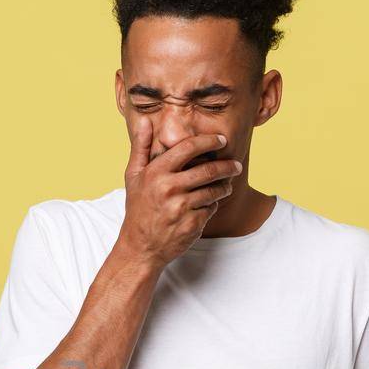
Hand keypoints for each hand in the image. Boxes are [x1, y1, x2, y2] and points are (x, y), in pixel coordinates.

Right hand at [116, 115, 241, 265]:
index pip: (188, 148)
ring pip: (213, 190)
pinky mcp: (192, 224)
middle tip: (236, 165)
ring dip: (224, 186)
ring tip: (226, 185)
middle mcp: (169, 188)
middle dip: (227, 166)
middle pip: (208, 170)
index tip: (221, 140)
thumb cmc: (138, 208)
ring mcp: (181, 207)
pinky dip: (213, 205)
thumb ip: (141, 147)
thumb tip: (145, 120)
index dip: (208, 141)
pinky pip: (211, 208)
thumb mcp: (133, 176)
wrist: (140, 247)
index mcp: (155, 172)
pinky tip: (209, 205)